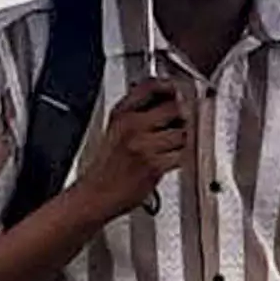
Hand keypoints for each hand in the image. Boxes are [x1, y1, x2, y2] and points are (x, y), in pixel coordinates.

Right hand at [68, 80, 191, 218]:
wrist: (97, 194)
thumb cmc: (106, 166)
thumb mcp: (114, 130)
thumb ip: (138, 112)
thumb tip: (167, 98)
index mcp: (120, 114)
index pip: (150, 86)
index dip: (169, 86)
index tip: (176, 90)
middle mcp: (132, 126)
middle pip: (174, 108)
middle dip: (181, 117)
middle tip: (177, 125)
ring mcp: (144, 145)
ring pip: (182, 133)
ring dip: (181, 141)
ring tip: (168, 147)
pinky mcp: (155, 164)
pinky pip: (182, 154)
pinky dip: (179, 158)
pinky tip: (167, 161)